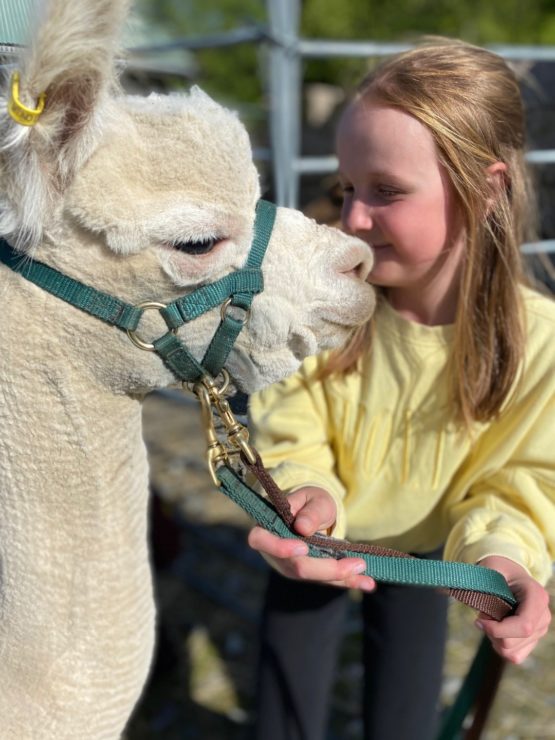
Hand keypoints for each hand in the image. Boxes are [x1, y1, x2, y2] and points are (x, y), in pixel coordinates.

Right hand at [247, 486, 375, 590]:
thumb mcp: (312, 498)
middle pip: (296, 567)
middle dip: (327, 568)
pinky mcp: (309, 574)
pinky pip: (327, 581)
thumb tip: (302, 527)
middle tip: (358, 563)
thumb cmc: (308, 501)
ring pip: (314, 578)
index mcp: (267, 528)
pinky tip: (367, 583)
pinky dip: (348, 582)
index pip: (260, 540)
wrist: (313, 511)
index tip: (302, 547)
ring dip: (342, 578)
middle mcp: (276, 553)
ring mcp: (291, 566)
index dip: (279, 547)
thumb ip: (309, 510)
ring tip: (367, 576)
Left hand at [476, 555, 550, 663]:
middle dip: (491, 632)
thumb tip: (467, 604)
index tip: (478, 620)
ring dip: (494, 639)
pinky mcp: (533, 640)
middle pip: (514, 642)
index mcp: (537, 596)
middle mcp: (543, 616)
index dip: (498, 629)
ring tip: (490, 619)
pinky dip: (500, 646)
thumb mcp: (489, 569)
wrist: (508, 573)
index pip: (523, 626)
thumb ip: (482, 586)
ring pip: (512, 652)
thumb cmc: (498, 569)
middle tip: (483, 614)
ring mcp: (540, 630)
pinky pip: (514, 656)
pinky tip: (496, 629)